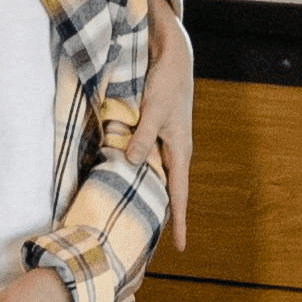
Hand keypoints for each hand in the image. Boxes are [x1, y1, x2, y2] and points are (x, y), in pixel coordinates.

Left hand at [132, 0, 193, 251]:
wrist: (172, 54)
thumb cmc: (167, 80)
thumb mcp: (154, 108)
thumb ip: (143, 135)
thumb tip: (131, 162)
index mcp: (180, 150)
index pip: (180, 193)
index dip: (178, 220)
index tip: (178, 247)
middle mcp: (173, 150)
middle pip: (167, 190)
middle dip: (161, 214)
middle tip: (149, 241)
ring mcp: (162, 141)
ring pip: (153, 176)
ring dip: (145, 194)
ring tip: (134, 217)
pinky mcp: (151, 131)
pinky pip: (143, 159)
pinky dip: (134, 172)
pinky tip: (121, 179)